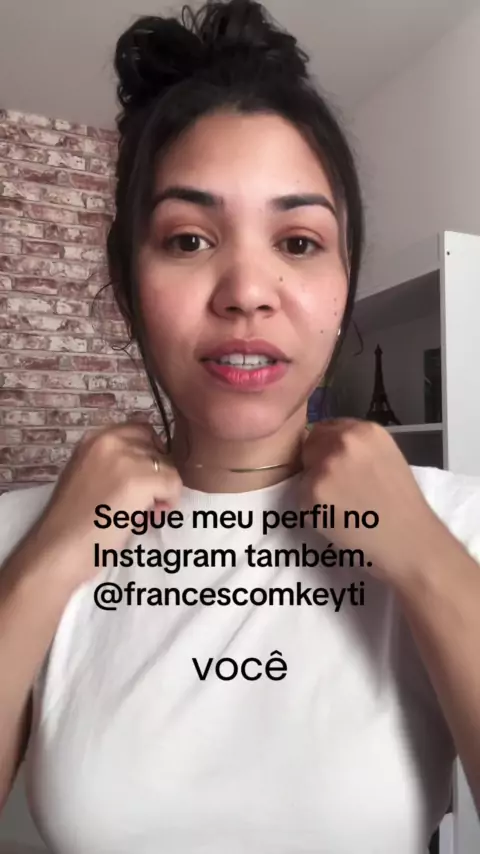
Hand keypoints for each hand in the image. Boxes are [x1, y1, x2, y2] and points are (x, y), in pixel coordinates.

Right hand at [11, 423, 181, 590]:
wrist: (57, 550)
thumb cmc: (70, 523)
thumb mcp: (87, 477)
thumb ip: (113, 465)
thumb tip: (149, 470)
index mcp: (95, 439)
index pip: (141, 431)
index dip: (149, 456)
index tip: (142, 480)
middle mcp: (110, 441)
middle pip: (157, 449)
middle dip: (157, 474)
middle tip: (144, 502)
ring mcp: (125, 459)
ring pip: (169, 467)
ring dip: (163, 490)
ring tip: (145, 513)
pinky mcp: (139, 481)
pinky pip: (174, 483)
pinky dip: (170, 501)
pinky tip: (151, 517)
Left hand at [299, 418, 444, 582]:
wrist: (410, 542)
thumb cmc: (403, 505)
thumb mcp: (386, 457)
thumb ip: (357, 446)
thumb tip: (327, 445)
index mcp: (365, 430)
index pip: (326, 427)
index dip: (328, 448)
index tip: (338, 466)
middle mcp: (344, 442)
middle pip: (311, 445)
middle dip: (318, 464)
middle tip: (340, 489)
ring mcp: (326, 467)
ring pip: (305, 473)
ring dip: (316, 488)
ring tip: (344, 506)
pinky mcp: (312, 494)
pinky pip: (302, 498)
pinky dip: (314, 510)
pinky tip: (339, 519)